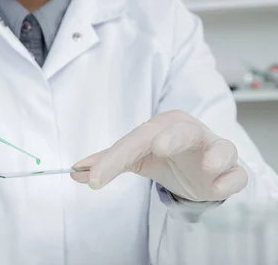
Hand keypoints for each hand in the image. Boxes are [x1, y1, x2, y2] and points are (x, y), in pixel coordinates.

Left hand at [71, 110, 247, 201]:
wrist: (196, 168)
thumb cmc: (164, 155)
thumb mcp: (134, 157)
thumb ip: (106, 162)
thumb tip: (75, 171)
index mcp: (161, 125)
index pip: (135, 140)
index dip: (114, 159)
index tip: (94, 179)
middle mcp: (189, 132)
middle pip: (180, 130)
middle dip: (171, 136)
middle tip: (158, 146)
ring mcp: (213, 149)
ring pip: (221, 145)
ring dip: (214, 154)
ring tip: (206, 166)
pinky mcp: (231, 169)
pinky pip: (236, 172)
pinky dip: (229, 180)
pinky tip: (217, 187)